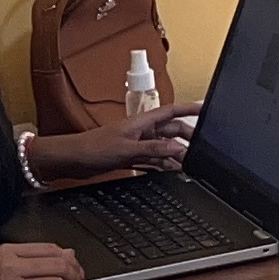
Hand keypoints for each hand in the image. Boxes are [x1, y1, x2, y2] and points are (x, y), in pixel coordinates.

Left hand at [37, 106, 193, 176]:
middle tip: (201, 148)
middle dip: (187, 138)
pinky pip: (155, 159)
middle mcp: (142, 131)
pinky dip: (164, 164)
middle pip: (172, 131)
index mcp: (142, 122)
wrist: (73, 160)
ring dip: (175, 154)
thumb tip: (177, 148)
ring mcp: (138, 144)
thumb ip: (154, 148)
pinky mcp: (132, 156)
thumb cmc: (92, 147)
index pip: (172, 111)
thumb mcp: (127, 149)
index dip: (189, 109)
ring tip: (189, 164)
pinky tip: (172, 171)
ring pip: (164, 147)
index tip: (205, 109)